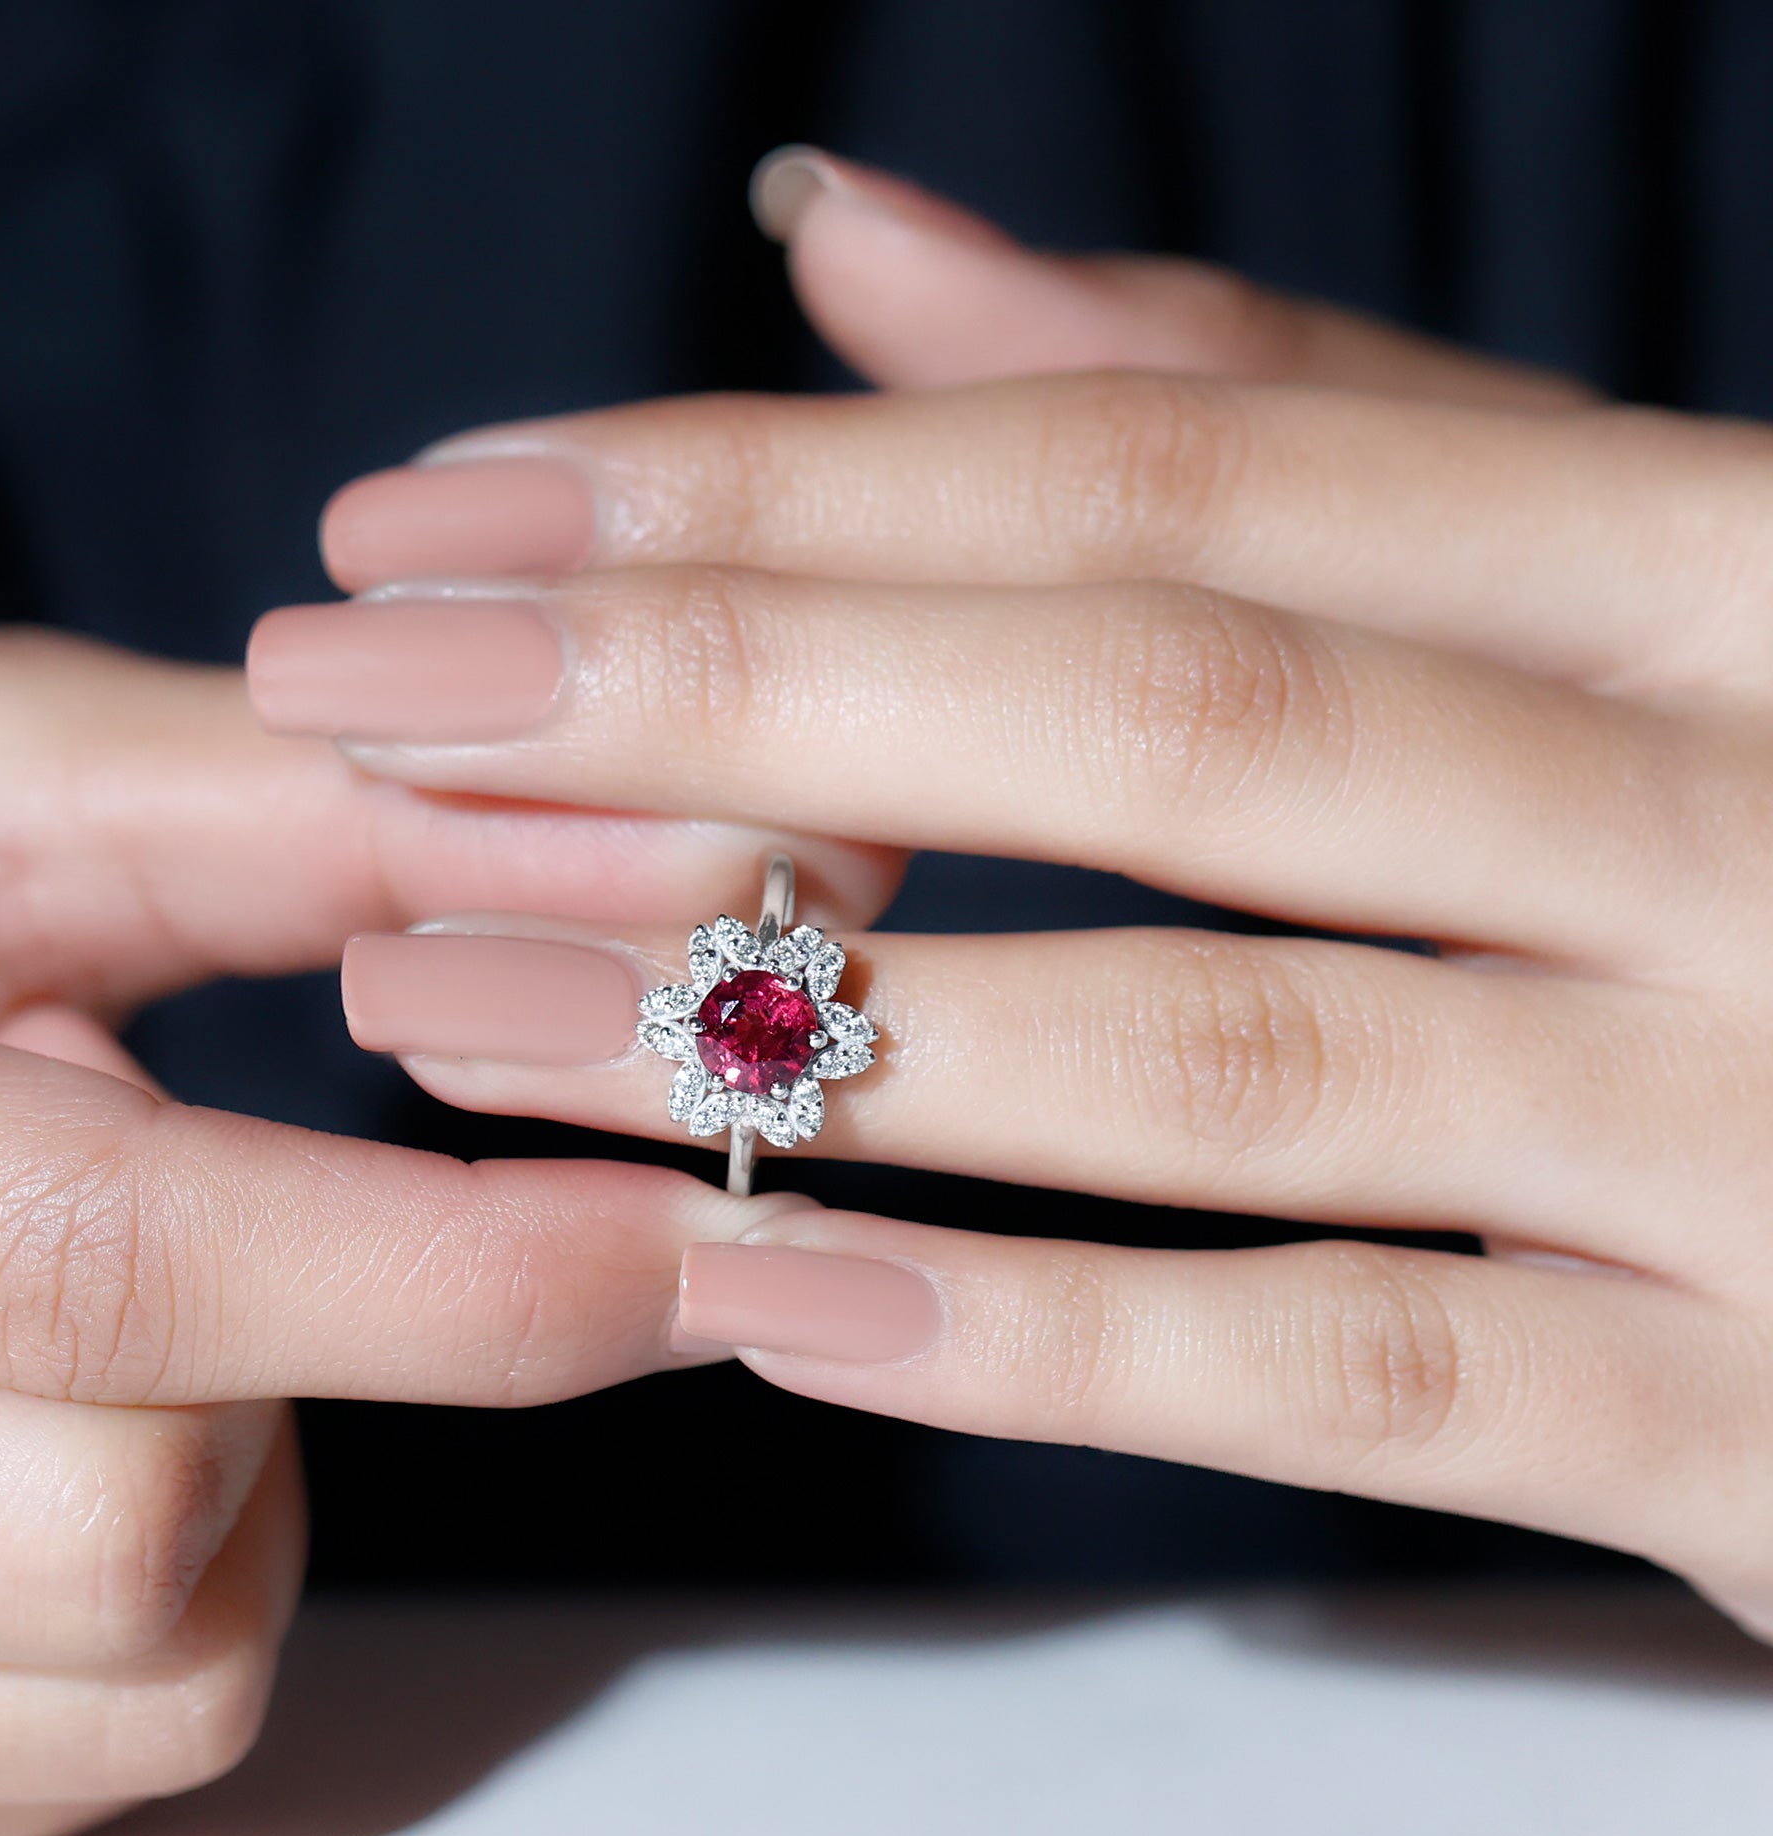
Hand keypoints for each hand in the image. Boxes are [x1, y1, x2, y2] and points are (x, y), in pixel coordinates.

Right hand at [0, 627, 887, 1835]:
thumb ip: (309, 823)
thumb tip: (678, 861)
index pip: (98, 1269)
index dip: (448, 1271)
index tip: (704, 1243)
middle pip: (137, 1532)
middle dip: (289, 1363)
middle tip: (189, 1185)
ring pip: (145, 1681)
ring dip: (225, 1476)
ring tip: (68, 1303)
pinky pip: (82, 1761)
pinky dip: (146, 1596)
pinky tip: (19, 1430)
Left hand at [255, 151, 1772, 1638]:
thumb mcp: (1612, 600)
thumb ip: (1282, 430)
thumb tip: (875, 247)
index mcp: (1724, 561)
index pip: (1170, 467)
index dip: (774, 485)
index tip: (446, 521)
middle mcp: (1767, 805)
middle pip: (1166, 714)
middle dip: (717, 706)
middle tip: (359, 707)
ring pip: (1223, 1054)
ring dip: (792, 1039)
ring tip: (448, 1012)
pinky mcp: (1768, 1431)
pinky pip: (1355, 1378)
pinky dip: (1046, 1341)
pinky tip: (762, 1295)